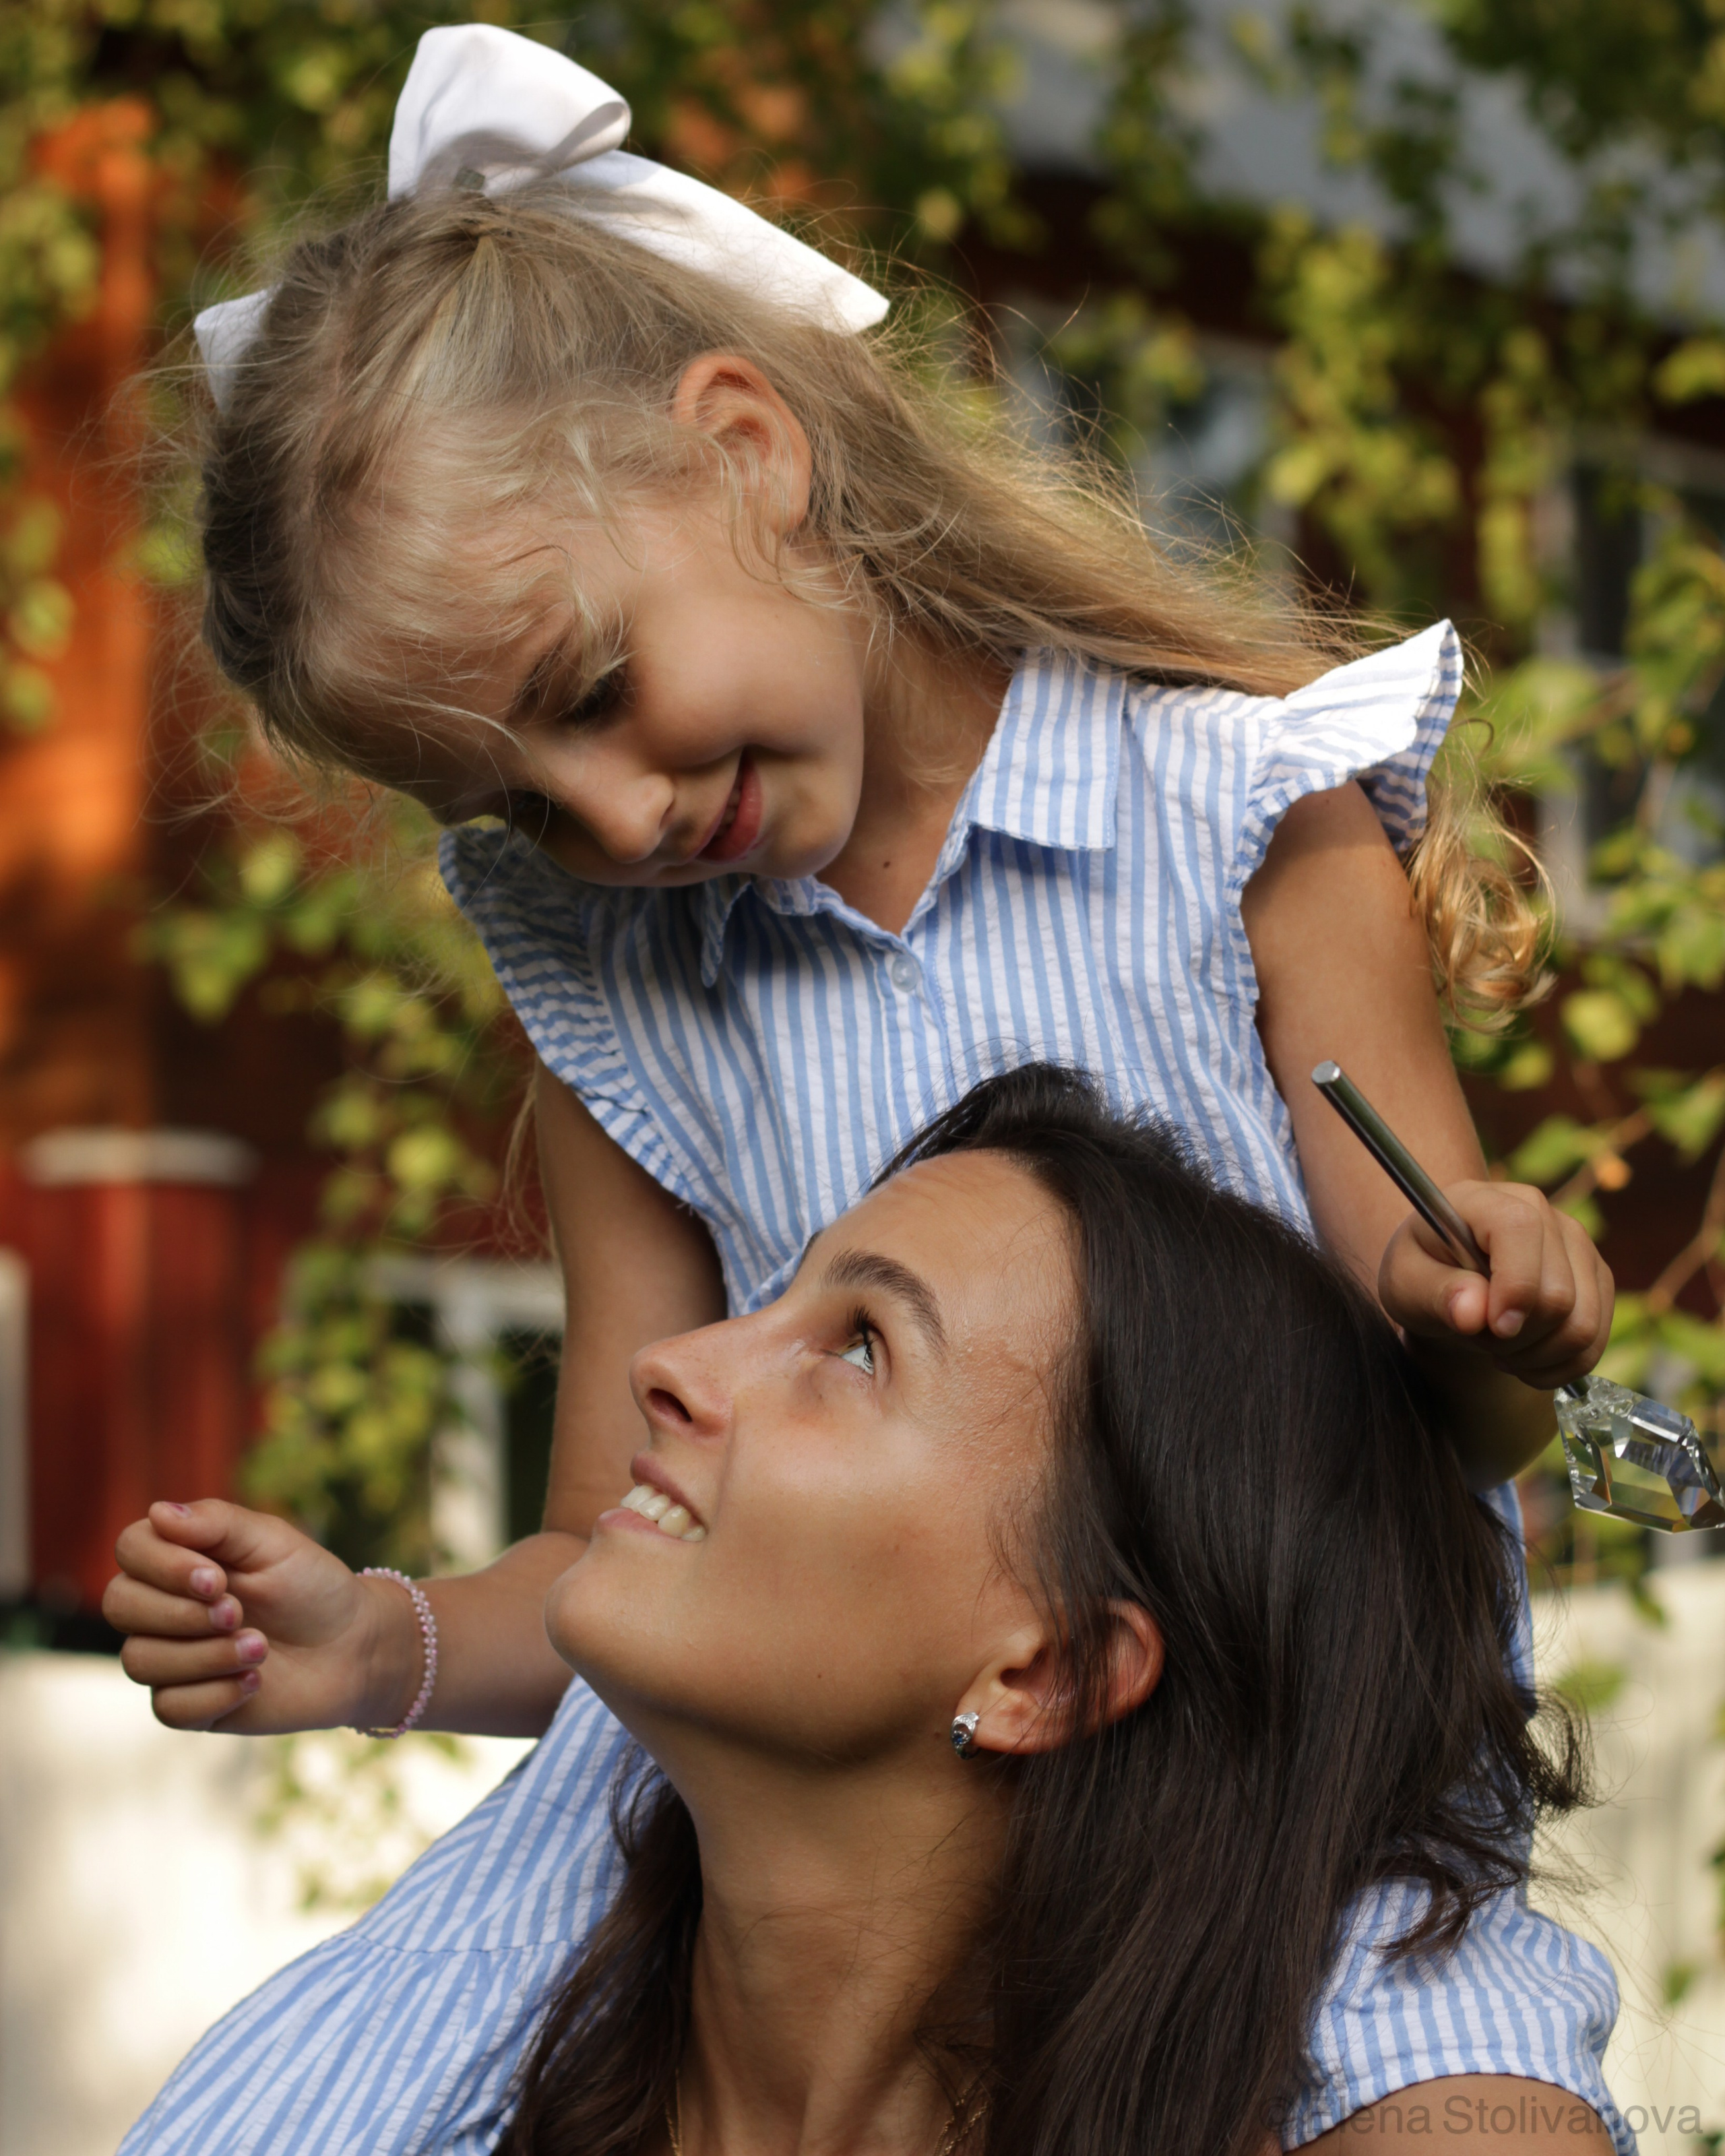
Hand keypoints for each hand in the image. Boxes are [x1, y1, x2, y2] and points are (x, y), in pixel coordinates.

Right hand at [101, 1500, 417, 1733]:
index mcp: (180, 1557)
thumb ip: (218, 1523)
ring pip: (140, 1660)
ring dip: (205, 1656)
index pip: (131, 1548)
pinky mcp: (188, 1704)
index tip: (217, 1578)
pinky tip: (254, 1681)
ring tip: (260, 1648)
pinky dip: (215, 1695)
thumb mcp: (274, 1542)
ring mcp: (171, 1657)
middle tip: (238, 1613)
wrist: (352, 1647)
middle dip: (181, 1614)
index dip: (163, 1565)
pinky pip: (168, 1707)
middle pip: (121, 1605)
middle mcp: (164, 1606)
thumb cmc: (311, 1586)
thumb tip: (159, 1511)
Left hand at [1378, 1180, 1612, 1391]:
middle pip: (1558, 1295)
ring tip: (1499, 1351)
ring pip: (1583, 1325)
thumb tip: (1473, 1313)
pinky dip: (1558, 1366)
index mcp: (1489, 1201)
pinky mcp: (1596, 1279)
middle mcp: (1546, 1215)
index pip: (1521, 1231)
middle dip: (1516, 1338)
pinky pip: (1595, 1342)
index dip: (1514, 1287)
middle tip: (1479, 1338)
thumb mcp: (1405, 1283)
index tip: (1491, 1327)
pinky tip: (1525, 1360)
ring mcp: (1579, 1247)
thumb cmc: (1422, 1273)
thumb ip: (1435, 1293)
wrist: (1448, 1278)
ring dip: (1537, 1356)